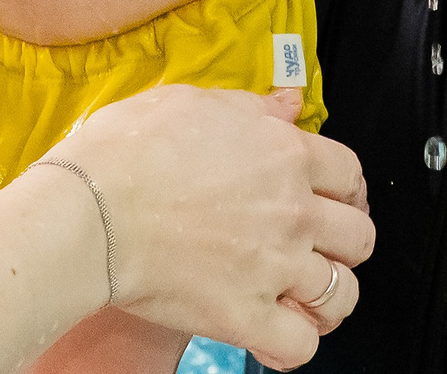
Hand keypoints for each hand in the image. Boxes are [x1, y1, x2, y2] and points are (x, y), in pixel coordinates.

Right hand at [45, 85, 372, 369]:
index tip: (331, 197)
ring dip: (327, 296)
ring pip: (342, 294)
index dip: (344, 188)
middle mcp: (291, 211)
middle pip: (359, 237)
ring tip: (302, 294)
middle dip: (342, 243)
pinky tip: (276, 331)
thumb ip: (252, 107)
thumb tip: (289, 102)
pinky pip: (300, 345)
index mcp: (283, 154)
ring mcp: (273, 266)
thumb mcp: (192, 102)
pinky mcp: (244, 315)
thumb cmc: (126, 151)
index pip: (351, 173)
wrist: (87, 210)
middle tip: (316, 246)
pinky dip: (294, 343)